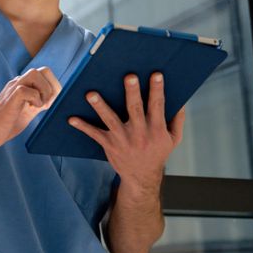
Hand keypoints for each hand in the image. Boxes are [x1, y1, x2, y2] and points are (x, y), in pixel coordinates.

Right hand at [0, 67, 61, 151]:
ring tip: (40, 106)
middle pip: (43, 70)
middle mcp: (17, 83)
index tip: (50, 103)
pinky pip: (25, 89)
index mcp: (23, 85)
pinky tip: (31, 109)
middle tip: (47, 104)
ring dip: (44, 91)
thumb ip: (39, 103)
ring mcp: (12, 89)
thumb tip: (56, 100)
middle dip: (51, 87)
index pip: (44, 73)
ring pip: (34, 74)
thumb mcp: (28, 112)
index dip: (53, 86)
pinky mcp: (9, 99)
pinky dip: (34, 99)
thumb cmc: (5, 124)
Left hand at [68, 72, 184, 193]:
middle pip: (135, 109)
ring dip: (100, 107)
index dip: (157, 90)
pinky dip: (83, 127)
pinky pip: (94, 135)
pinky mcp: (109, 144)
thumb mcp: (173, 139)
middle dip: (132, 92)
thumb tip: (180, 100)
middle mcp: (139, 133)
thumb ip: (177, 120)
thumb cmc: (157, 153)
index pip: (158, 106)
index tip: (156, 75)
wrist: (141, 178)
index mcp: (156, 129)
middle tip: (129, 76)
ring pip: (111, 120)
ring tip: (91, 94)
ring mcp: (123, 139)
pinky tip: (71, 119)